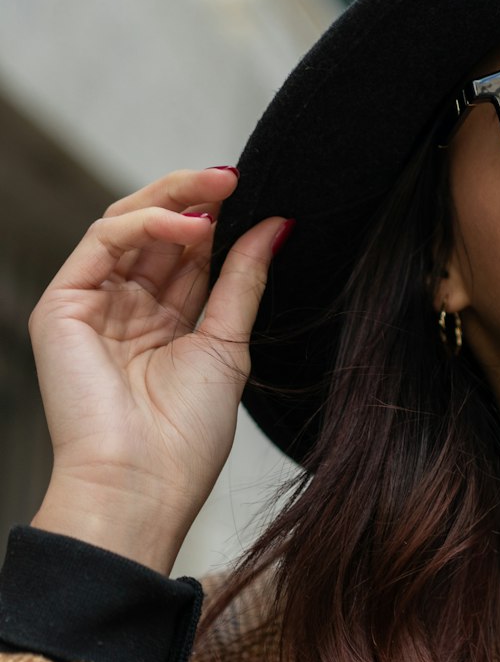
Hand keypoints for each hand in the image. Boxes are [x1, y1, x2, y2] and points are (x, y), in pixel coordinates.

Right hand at [27, 166, 289, 573]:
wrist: (142, 484)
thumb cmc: (183, 438)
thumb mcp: (228, 346)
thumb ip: (244, 281)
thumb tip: (276, 226)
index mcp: (164, 324)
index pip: (188, 253)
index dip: (219, 220)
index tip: (256, 194)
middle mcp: (125, 310)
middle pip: (156, 231)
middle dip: (196, 198)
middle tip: (235, 177)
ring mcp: (91, 305)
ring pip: (125, 224)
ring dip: (174, 200)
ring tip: (220, 190)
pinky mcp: (61, 305)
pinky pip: (101, 242)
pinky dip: (145, 224)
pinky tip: (190, 227)